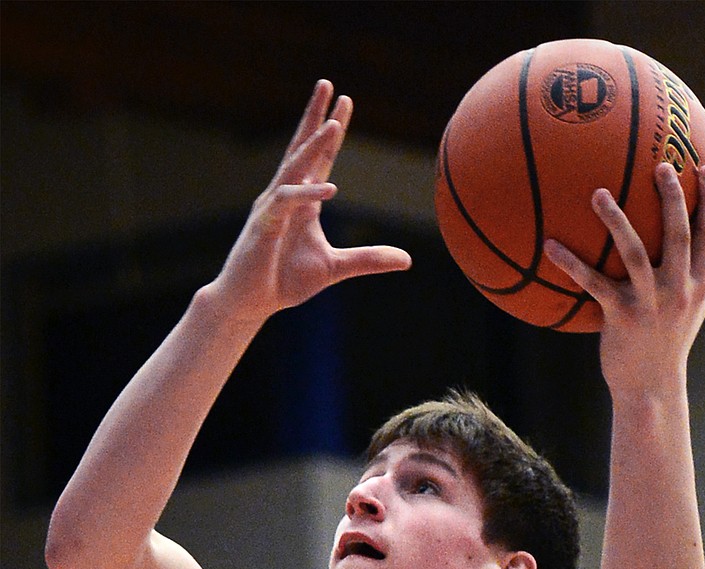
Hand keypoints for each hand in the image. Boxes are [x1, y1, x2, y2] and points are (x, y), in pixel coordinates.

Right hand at [209, 80, 410, 324]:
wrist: (250, 301)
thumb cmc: (285, 281)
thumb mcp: (336, 268)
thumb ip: (369, 260)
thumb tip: (408, 260)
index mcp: (303, 201)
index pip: (321, 158)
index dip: (332, 131)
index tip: (345, 102)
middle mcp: (287, 196)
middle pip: (303, 148)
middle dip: (316, 117)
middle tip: (328, 84)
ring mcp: (273, 208)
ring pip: (295, 168)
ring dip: (314, 146)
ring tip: (333, 125)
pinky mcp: (265, 226)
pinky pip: (286, 202)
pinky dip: (306, 195)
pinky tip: (329, 189)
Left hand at [544, 163, 704, 393]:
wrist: (651, 388)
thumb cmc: (671, 344)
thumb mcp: (696, 310)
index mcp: (697, 285)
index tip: (704, 168)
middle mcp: (678, 291)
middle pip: (678, 235)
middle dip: (672, 198)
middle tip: (661, 165)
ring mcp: (650, 304)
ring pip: (634, 254)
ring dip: (616, 221)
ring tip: (598, 193)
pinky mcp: (621, 317)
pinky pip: (594, 284)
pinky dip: (571, 264)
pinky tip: (550, 245)